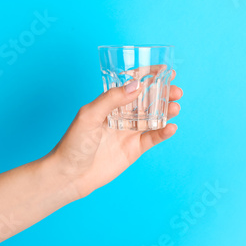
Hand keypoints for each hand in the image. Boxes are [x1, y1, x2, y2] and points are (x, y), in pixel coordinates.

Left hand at [42, 71, 182, 197]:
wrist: (69, 175)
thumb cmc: (73, 143)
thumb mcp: (89, 115)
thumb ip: (112, 99)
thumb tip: (136, 85)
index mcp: (109, 103)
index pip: (132, 85)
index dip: (148, 76)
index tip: (165, 70)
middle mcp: (121, 115)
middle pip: (147, 100)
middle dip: (163, 93)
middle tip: (176, 90)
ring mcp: (129, 132)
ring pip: (153, 118)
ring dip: (166, 111)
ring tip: (175, 107)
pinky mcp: (134, 149)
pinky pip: (153, 138)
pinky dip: (163, 132)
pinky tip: (171, 127)